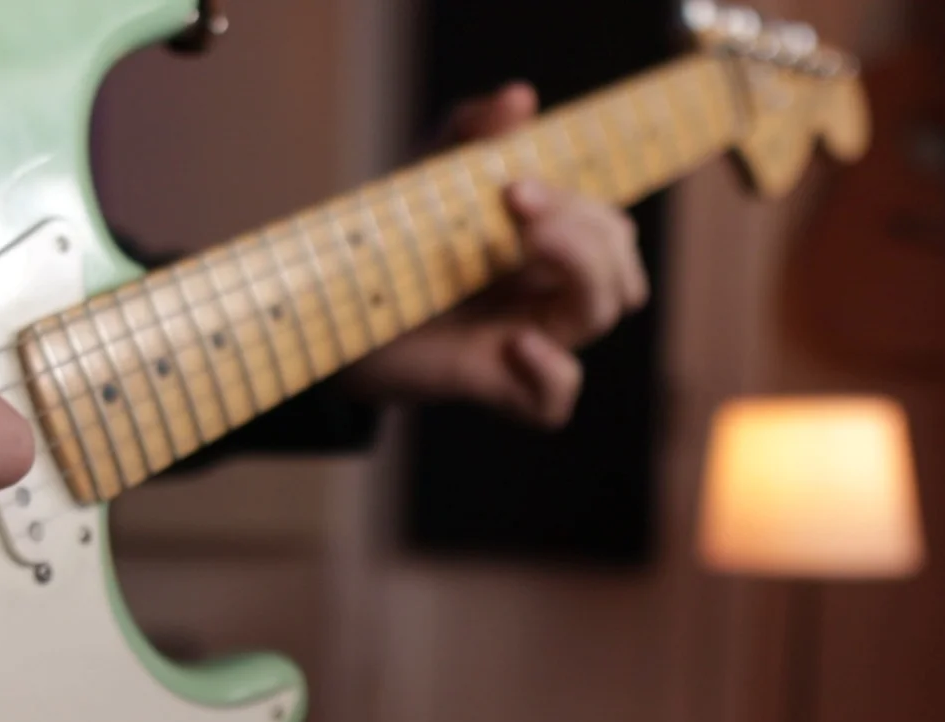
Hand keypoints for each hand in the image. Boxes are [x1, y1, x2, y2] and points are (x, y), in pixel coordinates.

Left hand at [342, 82, 649, 427]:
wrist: (326, 308)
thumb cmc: (388, 243)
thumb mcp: (425, 174)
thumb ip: (469, 131)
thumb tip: (519, 96)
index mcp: (545, 246)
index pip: (605, 224)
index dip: (581, 203)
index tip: (513, 184)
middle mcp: (544, 293)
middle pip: (618, 262)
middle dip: (583, 227)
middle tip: (515, 203)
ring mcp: (525, 339)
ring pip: (601, 313)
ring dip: (582, 272)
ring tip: (522, 248)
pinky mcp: (494, 384)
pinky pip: (555, 401)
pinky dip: (552, 372)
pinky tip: (515, 343)